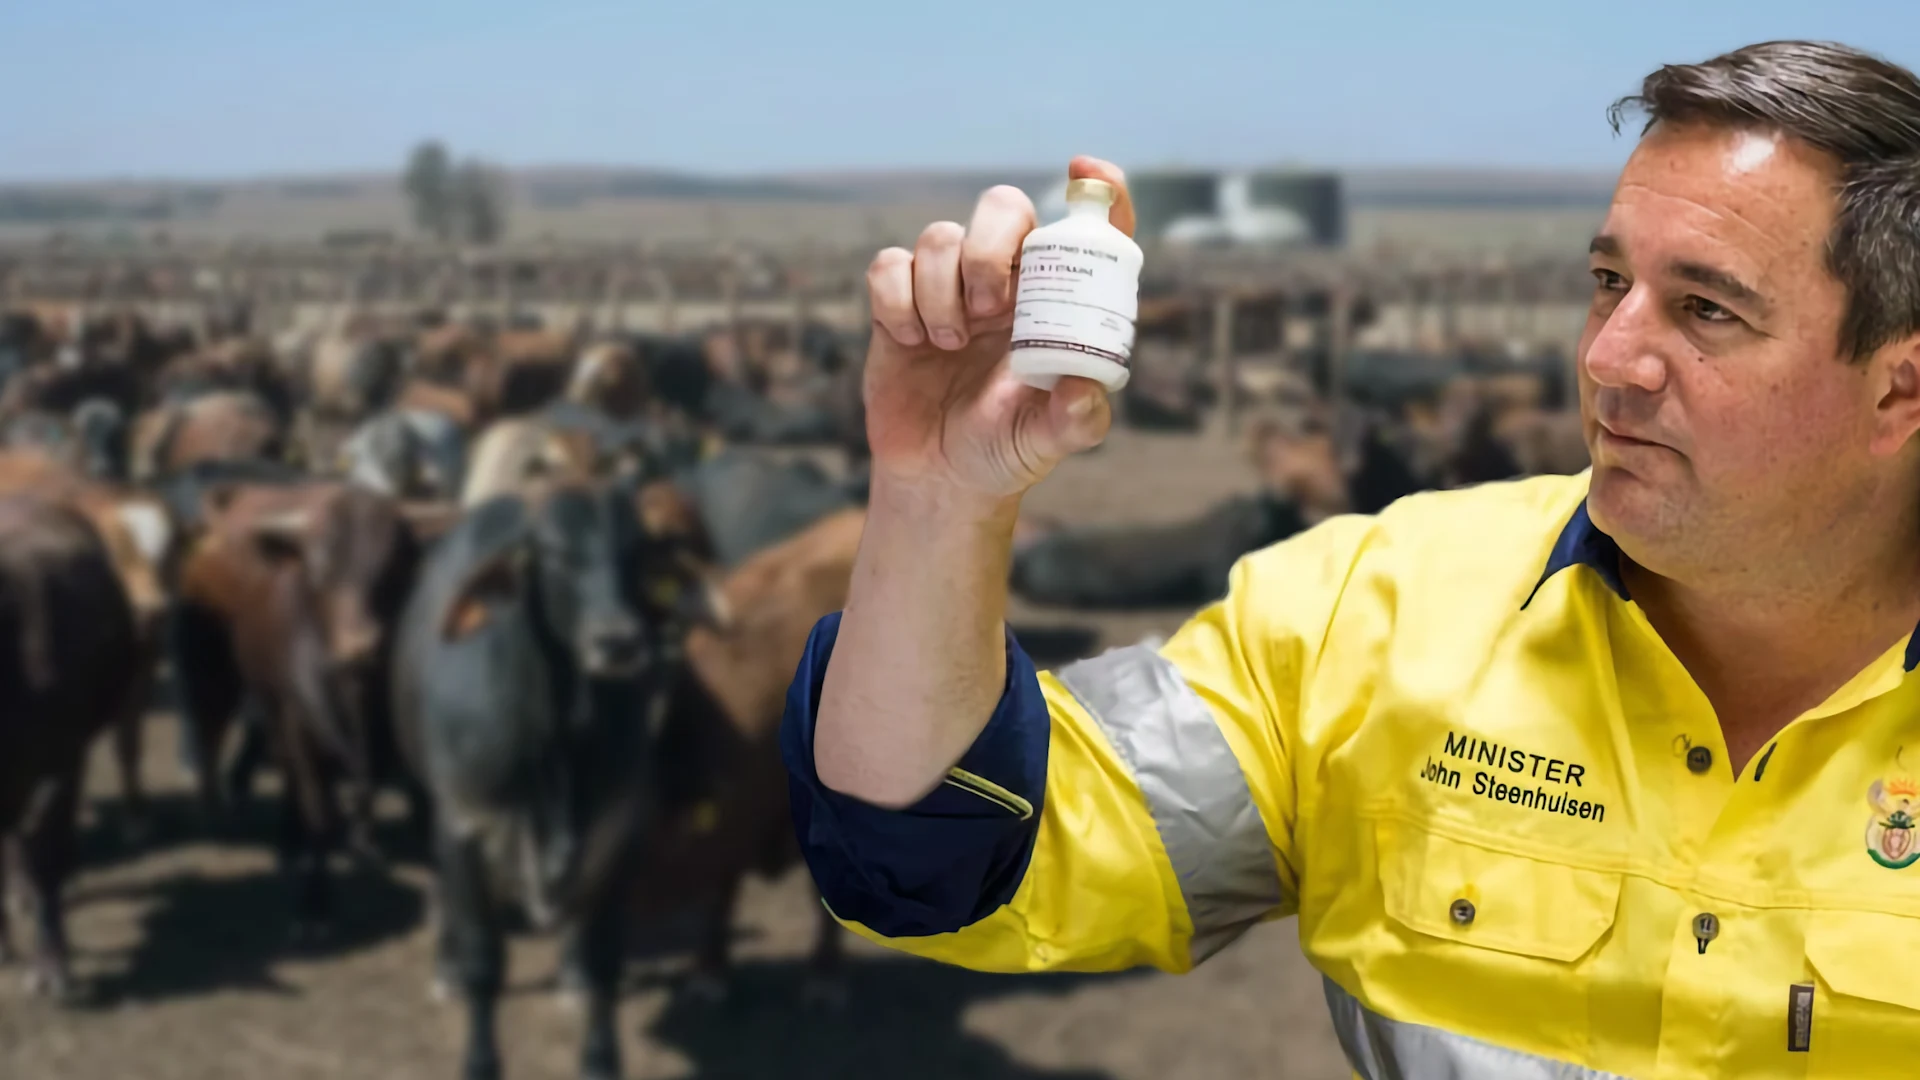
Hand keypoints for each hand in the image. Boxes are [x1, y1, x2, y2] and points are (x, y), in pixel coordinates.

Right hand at [862, 156, 1136, 502]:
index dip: (1095, 190)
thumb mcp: (1047, 441)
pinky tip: (911, 344)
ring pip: (940, 236)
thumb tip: (1080, 388)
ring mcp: (950, 287)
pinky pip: (890, 266)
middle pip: (1003, 206)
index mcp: (1054, 301)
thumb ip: (1075, 419)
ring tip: (948, 347)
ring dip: (940, 291)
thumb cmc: (1005, 451)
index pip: (1085, 229)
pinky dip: (898, 302)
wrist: (938, 477)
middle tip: (987, 308)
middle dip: (990, 245)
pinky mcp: (899, 303)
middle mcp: (1006, 283)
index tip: (1083, 171)